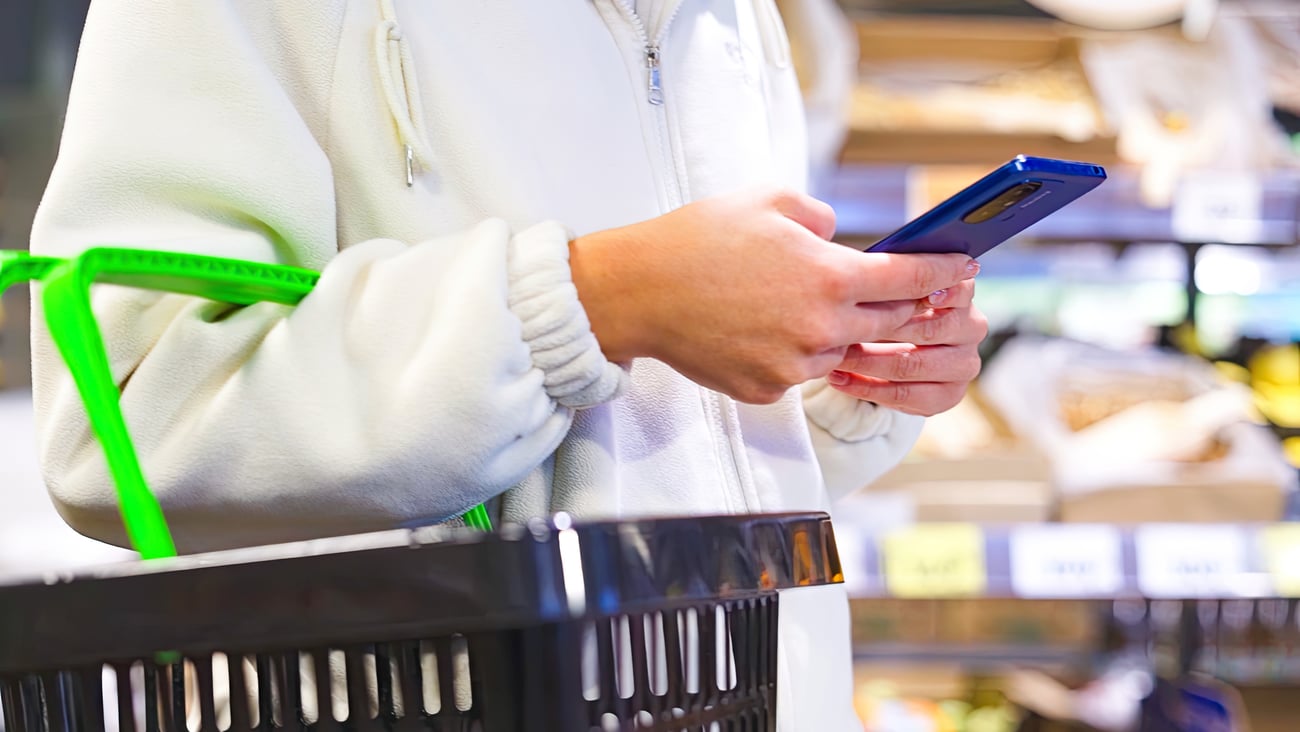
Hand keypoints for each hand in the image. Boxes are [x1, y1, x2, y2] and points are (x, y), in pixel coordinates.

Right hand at [568, 188, 978, 403]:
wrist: (638, 292)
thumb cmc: (697, 240)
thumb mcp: (767, 200)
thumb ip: (819, 215)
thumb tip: (835, 235)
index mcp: (829, 277)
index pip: (911, 281)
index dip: (944, 274)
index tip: (963, 270)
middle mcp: (821, 328)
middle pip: (889, 324)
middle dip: (902, 307)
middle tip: (901, 292)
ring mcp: (794, 366)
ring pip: (842, 349)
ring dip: (839, 329)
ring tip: (798, 303)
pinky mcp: (766, 389)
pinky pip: (799, 372)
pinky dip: (794, 352)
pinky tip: (760, 326)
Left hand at [824, 279, 987, 415]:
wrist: (885, 350)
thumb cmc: (882, 306)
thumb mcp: (883, 287)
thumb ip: (887, 275)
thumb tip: (865, 259)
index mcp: (961, 293)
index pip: (958, 289)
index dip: (937, 292)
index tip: (911, 294)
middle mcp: (971, 328)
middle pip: (931, 330)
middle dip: (882, 329)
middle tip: (844, 328)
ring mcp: (964, 364)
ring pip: (914, 365)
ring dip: (869, 363)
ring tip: (835, 357)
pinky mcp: (949, 395)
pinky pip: (907, 396)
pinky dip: (868, 389)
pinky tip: (840, 379)